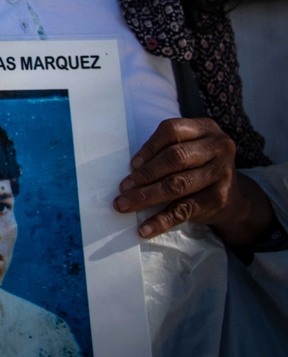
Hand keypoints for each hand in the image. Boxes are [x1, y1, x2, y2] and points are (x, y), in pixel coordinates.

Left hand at [114, 117, 272, 245]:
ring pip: (177, 185)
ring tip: (124, 205)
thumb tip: (132, 169)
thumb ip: (164, 150)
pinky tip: (145, 228)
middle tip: (122, 188)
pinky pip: (185, 210)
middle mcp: (218, 147)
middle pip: (175, 158)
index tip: (131, 165)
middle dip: (145, 174)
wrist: (233, 197)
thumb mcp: (187, 149)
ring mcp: (221, 173)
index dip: (149, 147)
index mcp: (205, 128)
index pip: (171, 131)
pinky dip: (162, 220)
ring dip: (146, 196)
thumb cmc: (197, 166)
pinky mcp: (219, 198)